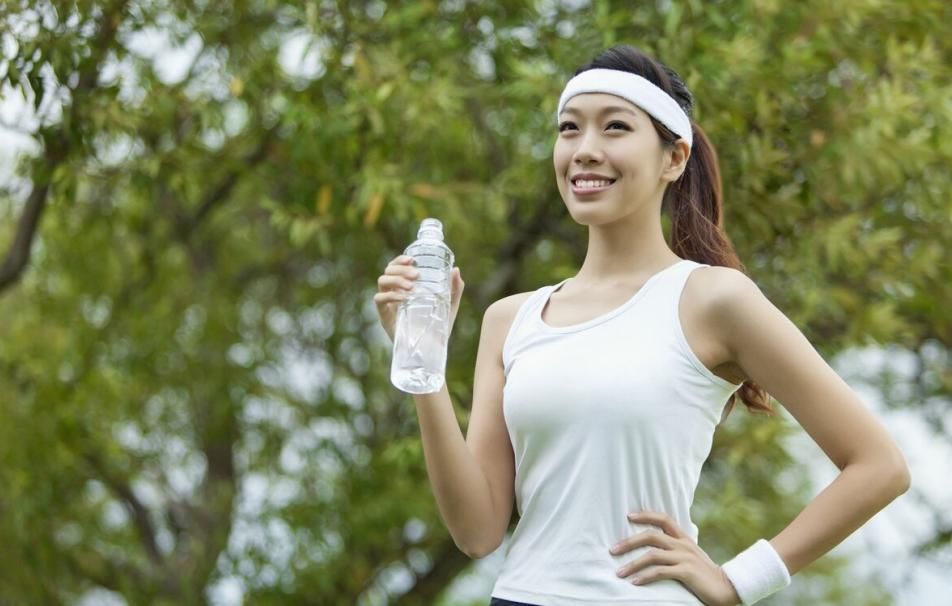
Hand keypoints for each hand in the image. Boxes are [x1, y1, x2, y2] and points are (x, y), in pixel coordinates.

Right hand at [373, 255, 463, 342]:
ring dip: (396, 280)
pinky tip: (404, 298)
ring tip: (411, 287)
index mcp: (406, 286)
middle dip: (401, 269)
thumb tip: (455, 269)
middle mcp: (394, 292)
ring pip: (382, 281)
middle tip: (416, 275)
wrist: (432, 349)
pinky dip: (390, 295)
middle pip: (388, 271)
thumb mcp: (450, 305)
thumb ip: (455, 288)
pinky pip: (379, 299)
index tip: (412, 260)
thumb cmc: (438, 326)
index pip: (396, 267)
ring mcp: (388, 304)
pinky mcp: (384, 316)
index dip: (401, 260)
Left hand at [610, 511, 740, 605]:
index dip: (645, 515)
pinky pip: (660, 572)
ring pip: (652, 555)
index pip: (663, 518)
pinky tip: (635, 582)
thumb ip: (674, 548)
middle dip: (629, 542)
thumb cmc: (703, 573)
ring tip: (619, 572)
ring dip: (632, 564)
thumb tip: (653, 546)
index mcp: (684, 538)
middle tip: (613, 549)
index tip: (628, 516)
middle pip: (651, 536)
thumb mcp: (689, 555)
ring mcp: (685, 557)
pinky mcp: (687, 572)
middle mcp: (683, 544)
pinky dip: (645, 577)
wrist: (726, 587)